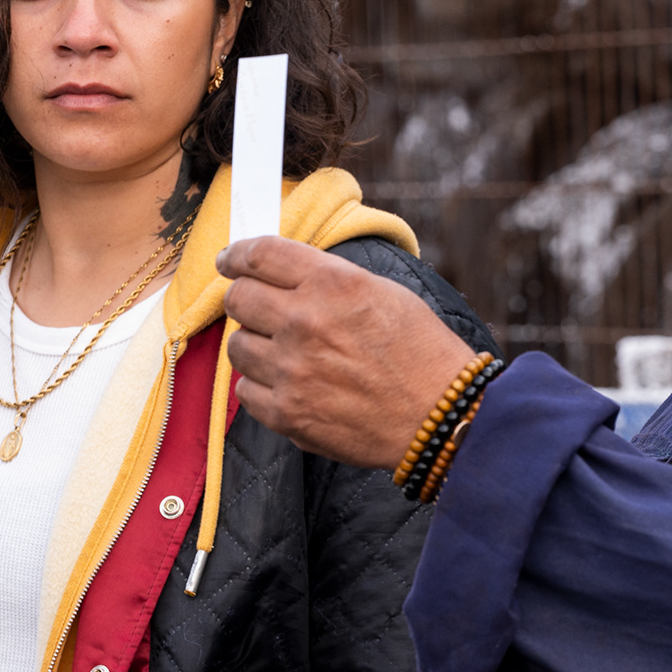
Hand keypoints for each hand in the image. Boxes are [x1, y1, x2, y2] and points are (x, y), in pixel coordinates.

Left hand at [217, 237, 476, 469]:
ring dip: (255, 345)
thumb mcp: (382, 292)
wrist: (441, 417)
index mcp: (332, 283)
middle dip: (244, 300)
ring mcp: (292, 370)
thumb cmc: (420, 352)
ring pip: (237, 345)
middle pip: (238, 298)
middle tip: (257, 308)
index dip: (237, 255)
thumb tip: (282, 276)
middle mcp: (305, 322)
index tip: (230, 261)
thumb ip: (327, 280)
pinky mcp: (287, 413)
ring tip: (285, 353)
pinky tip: (290, 385)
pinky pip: (246, 391)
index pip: (259, 255)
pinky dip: (261, 387)